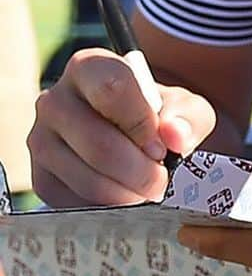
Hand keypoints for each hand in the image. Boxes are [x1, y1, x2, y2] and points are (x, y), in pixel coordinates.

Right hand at [29, 48, 214, 207]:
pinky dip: (106, 208)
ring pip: (86, 177)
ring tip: (145, 190)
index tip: (162, 147)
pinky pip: (73, 202)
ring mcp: (41, 140)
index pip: (112, 89)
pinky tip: (123, 197)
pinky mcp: (40, 177)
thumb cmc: (156, 114)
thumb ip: (187, 116)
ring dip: (125, 194)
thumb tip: (176, 135)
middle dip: (139, 171)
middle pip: (97, 142)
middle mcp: (55, 100)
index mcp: (89, 67)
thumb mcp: (183, 106)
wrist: (130, 134)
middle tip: (161, 182)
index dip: (141, 122)